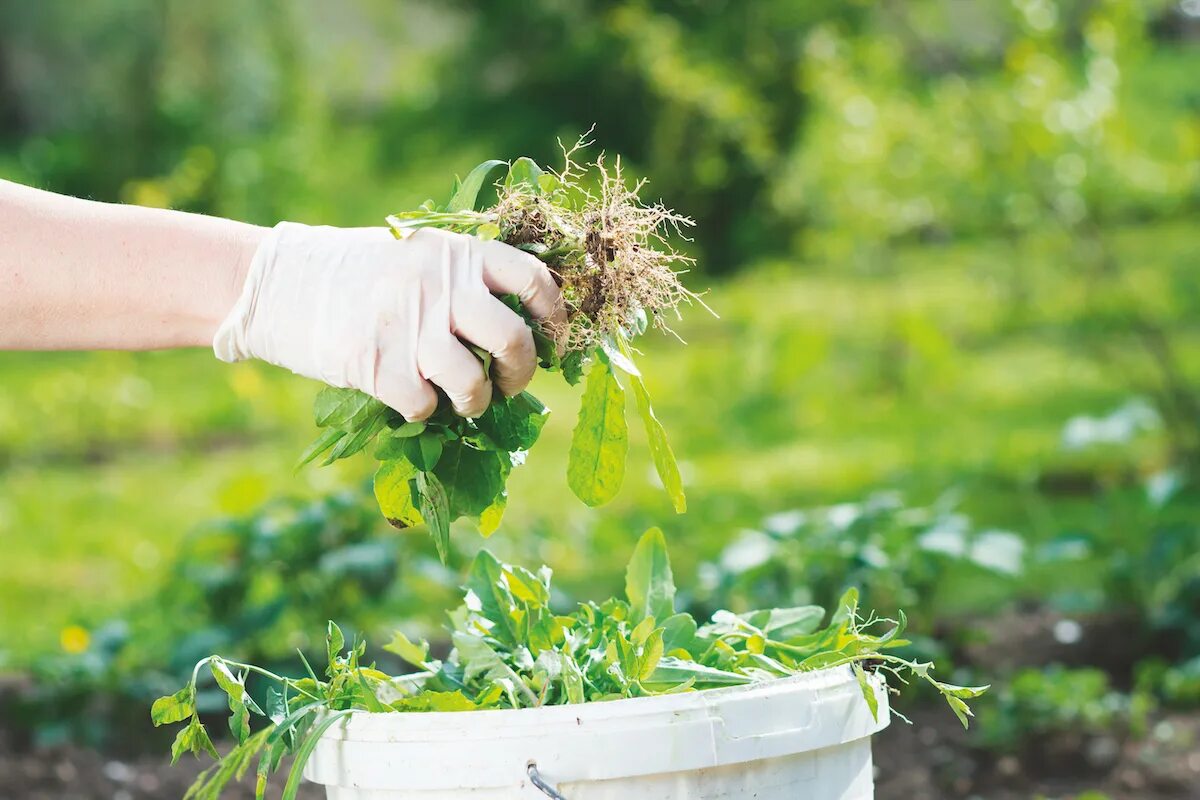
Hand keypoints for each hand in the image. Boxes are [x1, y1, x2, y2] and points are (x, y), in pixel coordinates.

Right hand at [214, 222, 563, 418]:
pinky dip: (424, 411)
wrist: (278, 282)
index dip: (555, 315)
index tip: (553, 339)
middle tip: (509, 383)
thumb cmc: (358, 273)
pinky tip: (412, 398)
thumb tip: (523, 324)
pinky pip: (424, 406)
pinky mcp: (377, 366)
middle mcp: (439, 286)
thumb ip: (464, 278)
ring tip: (463, 400)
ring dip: (476, 403)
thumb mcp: (417, 253)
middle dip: (521, 372)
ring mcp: (408, 327)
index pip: (533, 279)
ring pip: (473, 384)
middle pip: (513, 339)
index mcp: (457, 253)